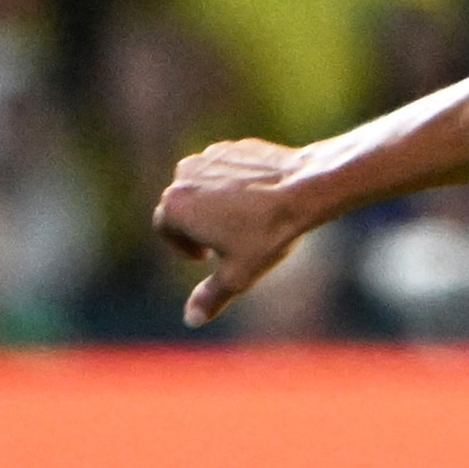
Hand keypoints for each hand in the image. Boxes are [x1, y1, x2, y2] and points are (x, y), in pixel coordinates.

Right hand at [154, 139, 319, 325]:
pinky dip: (230, 186)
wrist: (303, 189)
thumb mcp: (238, 275)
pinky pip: (221, 171)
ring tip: (243, 222)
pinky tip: (256, 201)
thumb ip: (211, 297)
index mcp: (174, 206)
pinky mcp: (229, 147)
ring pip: (200, 187)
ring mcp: (206, 158)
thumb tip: (191, 320)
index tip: (206, 257)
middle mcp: (183, 176)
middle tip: (226, 243)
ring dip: (212, 205)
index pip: (165, 230)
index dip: (183, 247)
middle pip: (180, 207)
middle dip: (197, 227)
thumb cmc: (267, 234)